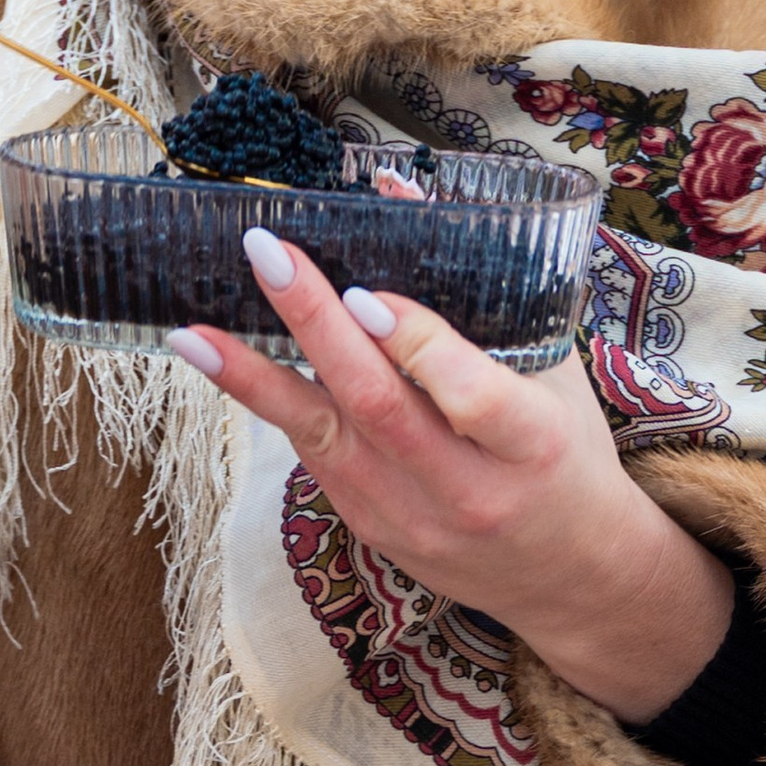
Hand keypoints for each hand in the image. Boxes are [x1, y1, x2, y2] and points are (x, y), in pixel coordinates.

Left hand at [167, 229, 733, 723]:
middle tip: (267, 256)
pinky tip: (228, 364)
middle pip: (378, 407)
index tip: (366, 293)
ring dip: (251, 380)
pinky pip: (315, 457)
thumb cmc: (564, 449)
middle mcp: (467, 489)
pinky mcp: (373, 530)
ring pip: (323, 441)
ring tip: (192, 332)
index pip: (469, 395)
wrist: (573, 576)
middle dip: (315, 325)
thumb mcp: (552, 368)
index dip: (415, 343)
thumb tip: (396, 189)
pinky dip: (273, 405)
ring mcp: (413, 519)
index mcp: (531, 445)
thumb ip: (482, 287)